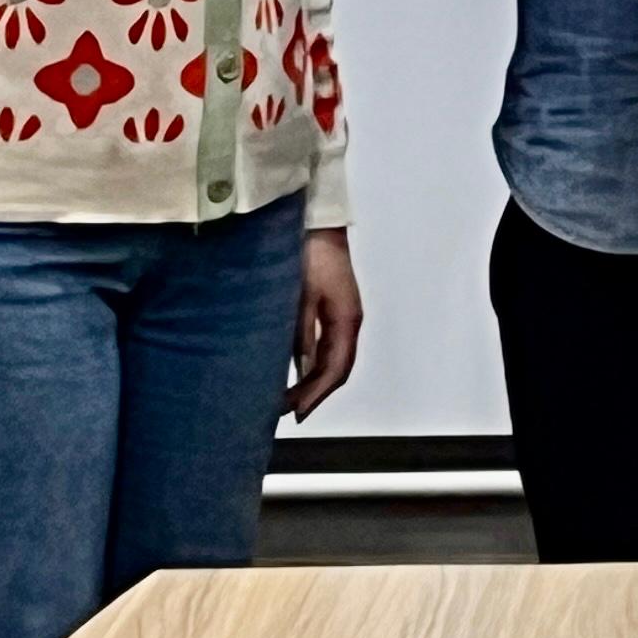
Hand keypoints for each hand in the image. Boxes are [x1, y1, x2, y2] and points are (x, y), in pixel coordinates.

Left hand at [286, 228, 360, 420]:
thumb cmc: (308, 257)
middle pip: (338, 369)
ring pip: (334, 359)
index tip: (296, 413)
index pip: (336, 369)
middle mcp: (350, 322)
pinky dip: (313, 364)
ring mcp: (344, 316)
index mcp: (347, 321)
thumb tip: (304, 371)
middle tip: (286, 412)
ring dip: (314, 381)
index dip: (317, 394)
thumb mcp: (301, 298)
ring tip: (288, 398)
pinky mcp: (333, 309)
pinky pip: (327, 346)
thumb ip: (303, 334)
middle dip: (315, 393)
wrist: (316, 224)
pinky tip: (295, 371)